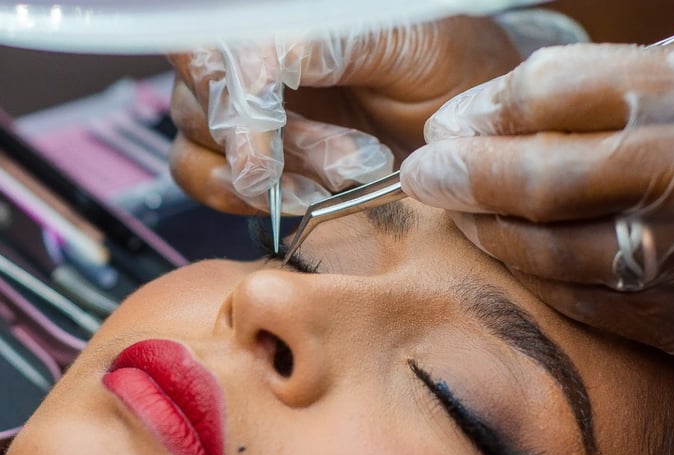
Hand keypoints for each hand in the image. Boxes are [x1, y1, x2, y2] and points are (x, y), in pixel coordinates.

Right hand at [167, 16, 519, 214]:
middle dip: (268, 148)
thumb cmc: (444, 66)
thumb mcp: (406, 43)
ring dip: (267, 183)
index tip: (263, 161)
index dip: (241, 110)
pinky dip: (249, 203)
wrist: (463, 122)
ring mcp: (249, 111)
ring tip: (346, 180)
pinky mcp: (254, 158)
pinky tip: (311, 199)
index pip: (225, 53)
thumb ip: (336, 43)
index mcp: (287, 20)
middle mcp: (255, 60)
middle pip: (201, 100)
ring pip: (197, 147)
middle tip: (346, 168)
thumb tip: (271, 56)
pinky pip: (207, 181)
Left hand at [400, 43, 673, 357]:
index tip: (446, 124)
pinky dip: (534, 277)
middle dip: (462, 177)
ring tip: (460, 212)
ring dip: (487, 233)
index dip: (482, 110)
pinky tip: (513, 254)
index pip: (553, 93)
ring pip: (551, 252)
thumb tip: (478, 116)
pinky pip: (584, 302)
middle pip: (539, 179)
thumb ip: (583, 89)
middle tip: (422, 174)